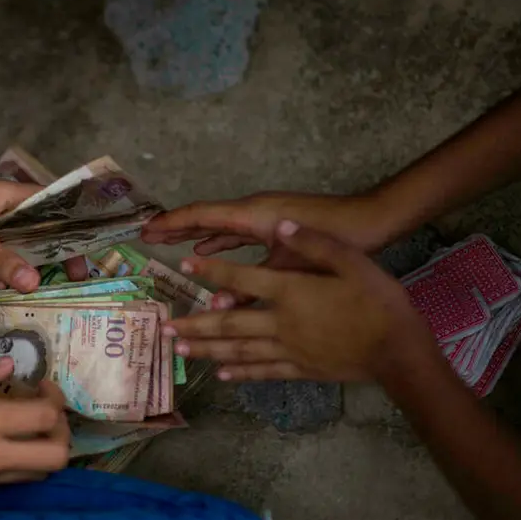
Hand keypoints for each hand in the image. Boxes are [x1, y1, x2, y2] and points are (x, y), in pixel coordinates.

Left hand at [0, 172, 86, 291]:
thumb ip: (0, 260)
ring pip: (13, 246)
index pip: (52, 207)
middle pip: (35, 230)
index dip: (71, 229)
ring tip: (48, 293)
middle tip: (71, 281)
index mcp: (7, 194)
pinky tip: (9, 294)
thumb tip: (34, 284)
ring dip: (26, 266)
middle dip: (52, 253)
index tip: (86, 255)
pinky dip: (1, 274)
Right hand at [0, 359, 69, 510]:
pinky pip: (16, 478)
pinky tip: (2, 439)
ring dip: (45, 448)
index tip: (41, 384)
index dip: (54, 398)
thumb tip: (8, 365)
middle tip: (44, 409)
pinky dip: (23, 460)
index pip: (44, 417)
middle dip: (62, 431)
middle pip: (57, 456)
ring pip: (41, 473)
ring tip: (26, 424)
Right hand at [142, 192, 394, 269]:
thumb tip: (218, 308)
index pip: (202, 216)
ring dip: (194, 235)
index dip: (173, 225)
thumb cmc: (334, 240)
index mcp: (254, 215)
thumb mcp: (291, 269)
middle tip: (147, 238)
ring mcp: (265, 217)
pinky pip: (235, 232)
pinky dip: (217, 242)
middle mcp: (254, 211)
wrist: (373, 222)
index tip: (147, 233)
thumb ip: (253, 287)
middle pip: (205, 217)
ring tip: (169, 246)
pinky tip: (207, 254)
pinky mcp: (276, 226)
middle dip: (176, 227)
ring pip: (220, 225)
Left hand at [163, 221, 440, 381]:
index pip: (241, 277)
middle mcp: (281, 322)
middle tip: (165, 327)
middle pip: (228, 321)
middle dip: (194, 323)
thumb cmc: (379, 301)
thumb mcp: (351, 261)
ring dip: (207, 349)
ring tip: (180, 350)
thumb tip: (281, 224)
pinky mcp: (300, 369)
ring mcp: (288, 349)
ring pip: (238, 349)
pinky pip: (262, 370)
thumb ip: (314, 243)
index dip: (212, 271)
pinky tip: (222, 374)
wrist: (399, 352)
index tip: (185, 266)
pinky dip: (240, 372)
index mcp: (290, 291)